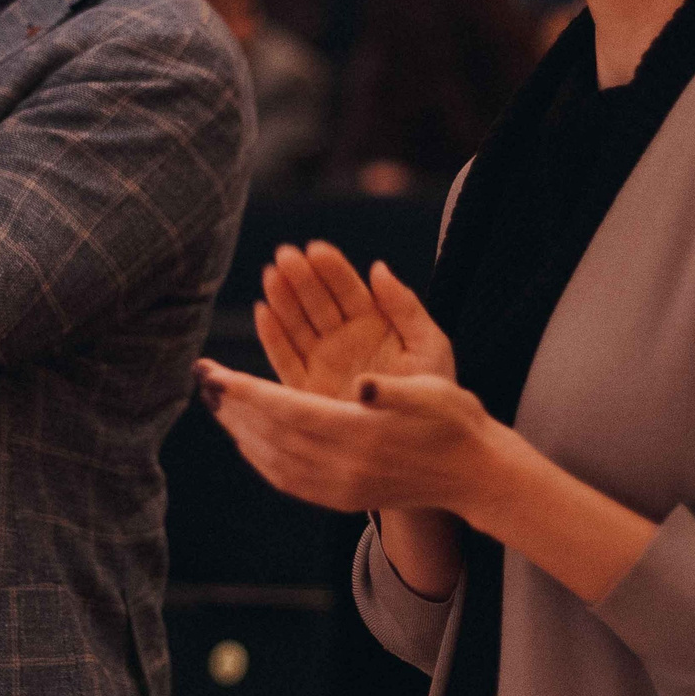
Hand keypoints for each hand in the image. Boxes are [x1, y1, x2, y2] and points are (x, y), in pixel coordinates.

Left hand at [195, 361, 514, 517]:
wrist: (474, 474)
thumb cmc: (455, 422)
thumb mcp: (431, 392)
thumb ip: (393, 389)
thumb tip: (364, 384)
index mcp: (362, 436)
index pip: (288, 411)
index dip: (246, 392)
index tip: (214, 373)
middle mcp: (345, 468)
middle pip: (272, 436)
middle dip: (234, 407)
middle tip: (203, 379)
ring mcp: (342, 488)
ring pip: (274, 460)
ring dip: (241, 431)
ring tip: (218, 404)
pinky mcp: (343, 498)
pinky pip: (288, 480)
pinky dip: (261, 458)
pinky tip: (249, 441)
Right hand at [254, 242, 454, 400]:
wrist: (421, 445)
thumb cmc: (432, 395)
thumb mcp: (429, 345)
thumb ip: (405, 308)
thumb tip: (379, 267)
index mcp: (373, 323)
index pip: (348, 289)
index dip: (332, 269)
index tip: (317, 250)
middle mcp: (343, 339)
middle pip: (317, 302)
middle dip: (301, 277)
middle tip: (285, 255)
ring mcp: (322, 362)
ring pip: (297, 325)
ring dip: (282, 299)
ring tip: (271, 275)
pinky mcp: (306, 390)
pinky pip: (285, 360)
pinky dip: (273, 338)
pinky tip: (263, 312)